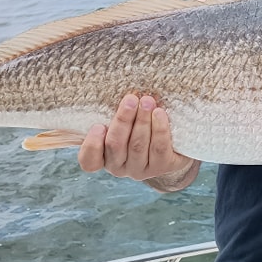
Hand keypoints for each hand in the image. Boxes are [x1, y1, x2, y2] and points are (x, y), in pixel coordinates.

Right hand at [78, 93, 193, 182]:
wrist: (172, 141)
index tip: (98, 126)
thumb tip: (117, 92)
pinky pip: (159, 148)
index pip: (89, 161)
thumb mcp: (124, 120)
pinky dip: (159, 129)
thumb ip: (115, 113)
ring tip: (147, 101)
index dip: (92, 145)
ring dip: (142, 121)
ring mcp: (141, 170)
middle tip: (131, 99)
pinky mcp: (163, 167)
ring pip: (138, 145)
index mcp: (104, 157)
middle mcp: (120, 167)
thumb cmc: (139, 124)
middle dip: (123, 120)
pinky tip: (160, 113)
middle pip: (115, 145)